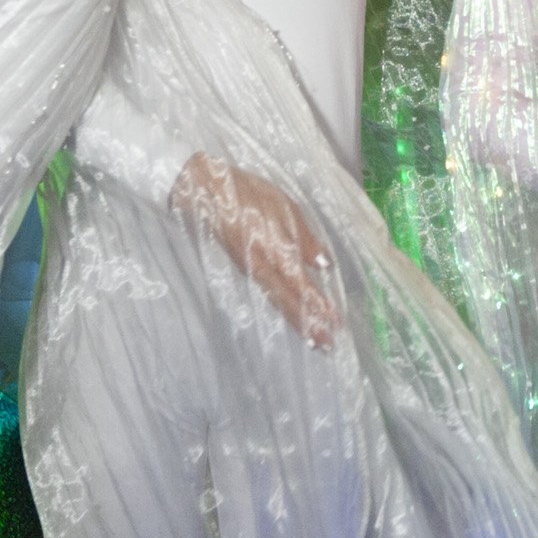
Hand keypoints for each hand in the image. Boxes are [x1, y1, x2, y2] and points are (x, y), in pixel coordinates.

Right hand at [170, 154, 339, 348]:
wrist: (201, 190)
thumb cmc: (246, 192)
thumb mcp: (282, 205)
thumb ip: (303, 237)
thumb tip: (325, 264)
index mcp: (272, 248)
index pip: (298, 284)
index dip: (316, 305)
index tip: (335, 324)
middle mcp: (260, 265)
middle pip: (286, 301)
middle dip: (307, 324)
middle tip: (328, 347)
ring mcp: (249, 269)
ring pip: (276, 300)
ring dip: (295, 321)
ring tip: (314, 340)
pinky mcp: (243, 267)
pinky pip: (266, 292)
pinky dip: (282, 307)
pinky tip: (293, 314)